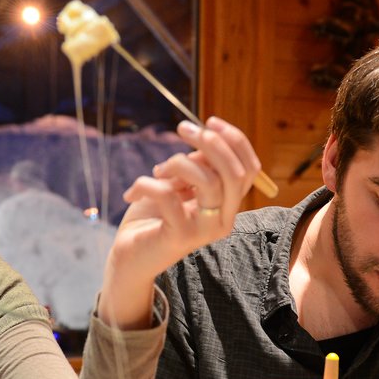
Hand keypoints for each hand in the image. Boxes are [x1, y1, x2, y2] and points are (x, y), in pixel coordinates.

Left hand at [98, 117, 260, 327]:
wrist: (130, 257)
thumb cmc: (154, 217)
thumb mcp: (178, 185)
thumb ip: (196, 168)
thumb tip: (203, 146)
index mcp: (228, 206)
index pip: (249, 169)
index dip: (234, 140)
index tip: (208, 122)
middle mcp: (223, 220)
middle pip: (235, 173)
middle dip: (210, 142)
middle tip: (182, 129)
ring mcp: (204, 231)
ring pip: (208, 180)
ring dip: (177, 163)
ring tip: (157, 171)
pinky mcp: (180, 237)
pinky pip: (167, 196)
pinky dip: (145, 185)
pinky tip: (132, 194)